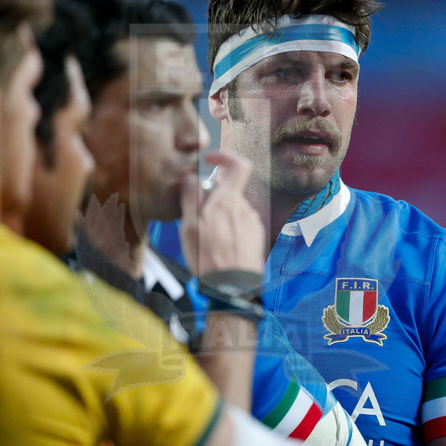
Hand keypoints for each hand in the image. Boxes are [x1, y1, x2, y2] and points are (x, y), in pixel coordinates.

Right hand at [179, 150, 264, 276]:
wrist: (231, 289)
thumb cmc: (207, 258)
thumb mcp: (189, 226)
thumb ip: (191, 197)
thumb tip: (191, 176)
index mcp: (229, 201)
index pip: (238, 164)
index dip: (225, 156)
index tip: (210, 160)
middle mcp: (245, 208)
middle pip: (229, 190)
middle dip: (212, 196)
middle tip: (196, 215)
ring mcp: (252, 223)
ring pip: (233, 209)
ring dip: (219, 214)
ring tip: (206, 237)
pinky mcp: (256, 238)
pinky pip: (240, 224)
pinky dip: (228, 228)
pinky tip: (218, 245)